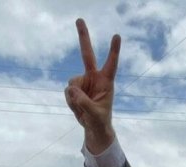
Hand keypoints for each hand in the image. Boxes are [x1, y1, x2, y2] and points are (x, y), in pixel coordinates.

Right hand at [65, 18, 120, 154]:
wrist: (93, 127)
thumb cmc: (100, 121)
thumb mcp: (94, 114)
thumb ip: (83, 102)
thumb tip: (71, 89)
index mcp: (106, 82)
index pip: (111, 63)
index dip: (113, 50)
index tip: (117, 36)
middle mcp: (94, 78)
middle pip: (87, 54)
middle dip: (83, 37)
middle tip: (79, 19)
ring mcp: (83, 82)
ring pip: (72, 83)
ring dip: (75, 97)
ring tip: (84, 108)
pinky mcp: (74, 88)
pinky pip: (68, 91)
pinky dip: (70, 101)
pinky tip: (78, 107)